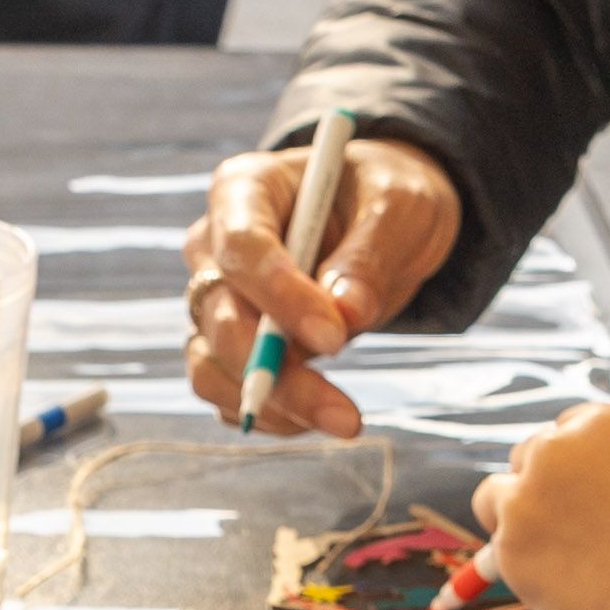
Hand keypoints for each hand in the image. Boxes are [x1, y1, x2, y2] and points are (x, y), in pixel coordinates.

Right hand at [180, 134, 463, 439]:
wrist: (381, 221)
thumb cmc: (384, 196)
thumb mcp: (398, 206)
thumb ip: (369, 256)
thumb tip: (346, 316)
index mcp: (245, 190)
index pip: (241, 248)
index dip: (279, 297)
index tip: (334, 338)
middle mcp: (214, 246)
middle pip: (221, 317)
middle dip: (276, 370)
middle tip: (345, 413)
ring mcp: (215, 298)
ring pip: (212, 364)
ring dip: (271, 404)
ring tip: (341, 420)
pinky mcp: (227, 344)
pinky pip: (226, 392)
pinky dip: (269, 413)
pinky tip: (321, 414)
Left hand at [464, 401, 609, 609]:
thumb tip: (592, 477)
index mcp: (600, 425)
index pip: (566, 429)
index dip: (574, 463)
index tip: (582, 487)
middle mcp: (556, 450)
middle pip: (527, 457)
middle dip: (541, 485)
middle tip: (565, 522)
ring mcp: (525, 499)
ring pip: (495, 498)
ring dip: (513, 518)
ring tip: (550, 551)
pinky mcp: (508, 547)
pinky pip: (493, 552)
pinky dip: (513, 565)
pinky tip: (546, 583)